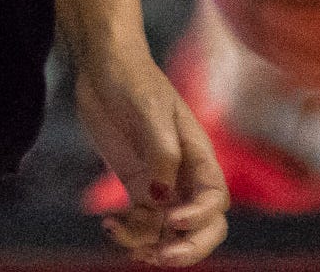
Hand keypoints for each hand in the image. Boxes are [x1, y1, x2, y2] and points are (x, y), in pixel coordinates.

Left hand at [75, 45, 228, 266]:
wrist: (103, 66)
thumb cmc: (134, 79)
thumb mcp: (150, 110)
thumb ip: (161, 154)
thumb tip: (162, 197)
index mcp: (198, 155)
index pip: (215, 200)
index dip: (199, 218)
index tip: (171, 220)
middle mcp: (185, 174)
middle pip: (205, 226)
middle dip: (188, 249)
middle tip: (159, 257)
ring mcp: (160, 182)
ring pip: (171, 231)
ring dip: (154, 246)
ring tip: (127, 243)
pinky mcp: (136, 185)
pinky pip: (143, 222)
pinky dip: (130, 234)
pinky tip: (109, 226)